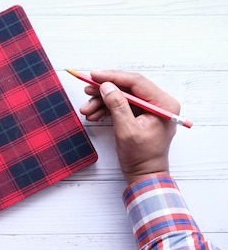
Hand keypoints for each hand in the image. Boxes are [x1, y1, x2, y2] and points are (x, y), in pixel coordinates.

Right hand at [79, 70, 178, 184]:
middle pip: (127, 87)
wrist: (144, 175)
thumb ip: (117, 106)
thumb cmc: (142, 157)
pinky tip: (93, 114)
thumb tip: (106, 87)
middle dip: (105, 90)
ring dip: (102, 101)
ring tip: (86, 109)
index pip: (136, 82)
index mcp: (163, 104)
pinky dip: (106, 109)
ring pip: (121, 96)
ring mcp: (149, 108)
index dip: (113, 77)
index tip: (93, 75)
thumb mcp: (127, 131)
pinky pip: (120, 105)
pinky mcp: (140, 115)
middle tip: (87, 90)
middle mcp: (159, 103)